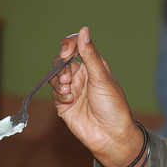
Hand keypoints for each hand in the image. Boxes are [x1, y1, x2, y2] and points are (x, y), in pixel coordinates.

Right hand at [51, 27, 145, 166]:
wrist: (110, 136)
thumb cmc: (113, 106)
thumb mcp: (102, 78)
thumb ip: (90, 55)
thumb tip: (83, 30)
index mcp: (94, 65)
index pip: (76, 46)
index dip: (69, 45)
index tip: (67, 51)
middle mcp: (82, 75)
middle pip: (61, 61)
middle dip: (61, 65)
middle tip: (67, 76)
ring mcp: (72, 89)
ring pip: (55, 76)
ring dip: (59, 80)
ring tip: (68, 90)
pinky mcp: (64, 104)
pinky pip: (54, 93)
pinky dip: (59, 95)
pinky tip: (70, 101)